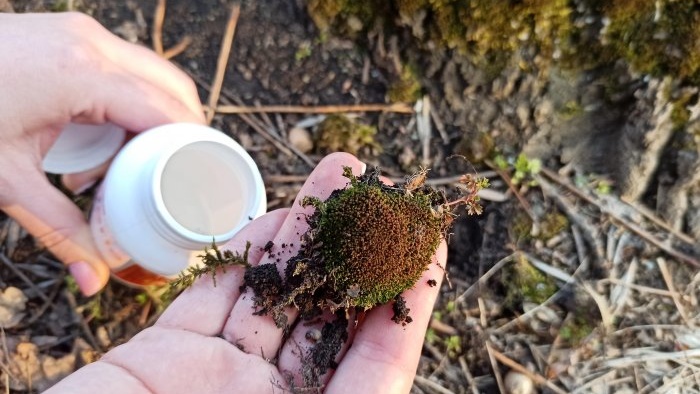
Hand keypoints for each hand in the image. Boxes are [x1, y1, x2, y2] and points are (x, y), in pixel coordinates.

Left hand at [0, 12, 204, 294]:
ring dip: (157, 116)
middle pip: (173, 88)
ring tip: (141, 164)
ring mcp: (78, 33)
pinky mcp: (64, 34)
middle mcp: (91, 45)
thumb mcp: (6, 180)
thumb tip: (95, 281)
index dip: (194, 150)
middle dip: (185, 134)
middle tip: (179, 178)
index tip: (202, 183)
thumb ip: (58, 229)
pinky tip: (104, 138)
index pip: (168, 113)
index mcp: (85, 75)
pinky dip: (129, 101)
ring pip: (151, 74)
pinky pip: (121, 67)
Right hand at [45, 153, 447, 392]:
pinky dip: (242, 256)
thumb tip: (398, 341)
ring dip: (304, 235)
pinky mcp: (164, 354)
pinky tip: (274, 219)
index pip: (379, 361)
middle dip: (356, 250)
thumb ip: (357, 393)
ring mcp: (218, 373)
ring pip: (273, 292)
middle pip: (328, 313)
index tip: (427, 245)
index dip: (408, 303)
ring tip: (336, 180)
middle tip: (378, 193)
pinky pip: (212, 295)